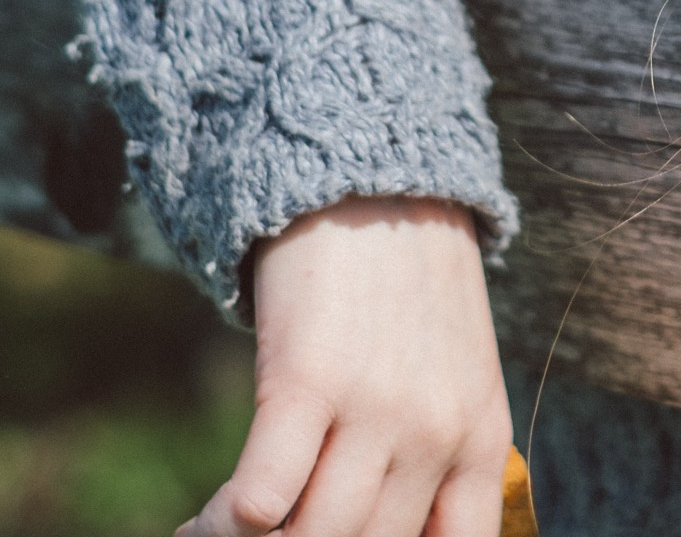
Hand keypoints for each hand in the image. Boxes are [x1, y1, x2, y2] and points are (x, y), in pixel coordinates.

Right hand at [182, 197, 513, 536]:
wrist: (376, 179)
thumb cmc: (406, 286)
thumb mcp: (453, 374)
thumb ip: (436, 457)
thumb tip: (384, 527)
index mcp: (480, 444)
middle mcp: (437, 437)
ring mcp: (378, 410)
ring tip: (212, 536)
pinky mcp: (309, 380)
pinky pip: (261, 501)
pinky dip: (221, 528)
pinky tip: (200, 523)